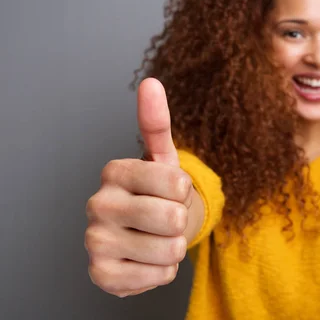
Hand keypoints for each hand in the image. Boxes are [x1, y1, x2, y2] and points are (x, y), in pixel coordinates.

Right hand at [85, 78, 192, 297]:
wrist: (145, 234)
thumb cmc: (158, 194)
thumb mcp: (163, 158)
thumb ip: (157, 122)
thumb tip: (151, 83)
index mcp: (114, 171)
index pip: (178, 184)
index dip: (184, 193)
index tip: (169, 192)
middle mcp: (97, 204)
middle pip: (173, 219)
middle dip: (179, 222)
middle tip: (163, 218)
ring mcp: (95, 242)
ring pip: (169, 250)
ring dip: (173, 248)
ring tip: (155, 238)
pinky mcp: (102, 275)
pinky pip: (159, 276)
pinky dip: (162, 271)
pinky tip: (145, 259)